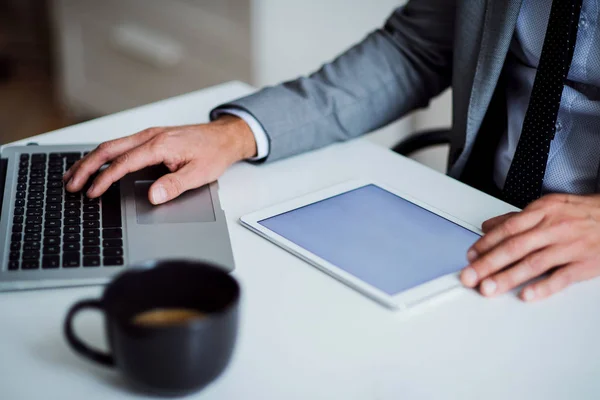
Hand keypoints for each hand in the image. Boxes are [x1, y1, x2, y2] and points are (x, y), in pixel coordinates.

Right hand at [63, 115, 256, 203]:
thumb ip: (174, 185)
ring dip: (90, 160)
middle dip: (86, 167)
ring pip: (111, 145)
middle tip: (71, 185)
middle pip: (108, 149)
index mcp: (160, 145)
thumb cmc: (213, 153)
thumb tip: (153, 196)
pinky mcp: (150, 138)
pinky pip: (121, 145)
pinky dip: (103, 155)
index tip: (92, 193)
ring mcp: (149, 135)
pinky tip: (96, 165)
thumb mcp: (199, 174)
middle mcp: (150, 136)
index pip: (124, 163)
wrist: (225, 137)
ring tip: (73, 175)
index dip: (105, 179)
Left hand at [460, 193, 599, 301]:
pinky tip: (526, 295)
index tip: (470, 257)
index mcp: (542, 212)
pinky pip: (562, 277)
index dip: (485, 244)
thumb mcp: (547, 207)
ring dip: (507, 277)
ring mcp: (569, 246)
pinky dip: (543, 287)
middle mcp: (553, 228)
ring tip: (489, 288)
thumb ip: (515, 219)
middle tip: (470, 277)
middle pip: (514, 247)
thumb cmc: (581, 213)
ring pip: (533, 263)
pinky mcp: (585, 263)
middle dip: (488, 264)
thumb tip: (487, 227)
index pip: (507, 229)